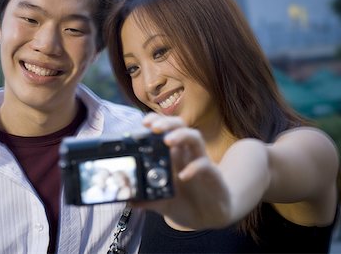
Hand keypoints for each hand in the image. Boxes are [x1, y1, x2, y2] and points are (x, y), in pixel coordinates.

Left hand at [131, 113, 231, 229]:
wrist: (208, 218)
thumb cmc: (184, 201)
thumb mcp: (162, 201)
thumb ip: (147, 199)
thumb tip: (128, 201)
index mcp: (172, 153)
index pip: (165, 128)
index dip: (156, 121)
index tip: (144, 123)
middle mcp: (186, 152)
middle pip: (180, 126)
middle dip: (167, 123)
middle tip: (154, 128)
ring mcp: (200, 160)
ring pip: (195, 137)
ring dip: (181, 135)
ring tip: (168, 141)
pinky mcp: (212, 174)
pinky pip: (204, 165)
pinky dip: (193, 167)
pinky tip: (183, 176)